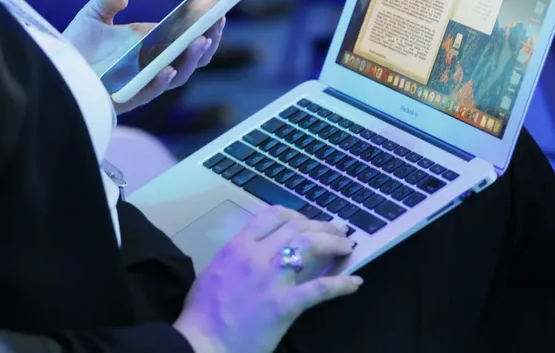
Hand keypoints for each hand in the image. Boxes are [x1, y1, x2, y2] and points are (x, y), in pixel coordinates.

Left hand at [63, 0, 222, 113]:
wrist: (54, 71)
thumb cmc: (76, 45)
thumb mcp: (92, 15)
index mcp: (154, 46)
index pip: (190, 40)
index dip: (207, 28)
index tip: (219, 10)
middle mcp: (153, 66)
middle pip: (192, 59)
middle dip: (208, 42)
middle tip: (216, 22)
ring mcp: (143, 83)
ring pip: (177, 77)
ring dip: (191, 60)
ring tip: (200, 41)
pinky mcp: (126, 99)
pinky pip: (149, 93)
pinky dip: (161, 81)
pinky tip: (168, 67)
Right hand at [173, 206, 362, 352]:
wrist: (200, 346)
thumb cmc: (202, 315)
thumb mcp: (215, 272)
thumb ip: (237, 257)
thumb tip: (257, 252)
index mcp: (237, 246)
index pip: (273, 215)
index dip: (297, 215)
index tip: (307, 222)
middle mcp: (255, 255)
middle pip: (298, 226)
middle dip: (323, 226)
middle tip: (338, 231)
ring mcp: (271, 279)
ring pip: (310, 245)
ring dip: (334, 243)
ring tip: (347, 247)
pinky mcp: (283, 305)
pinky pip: (319, 289)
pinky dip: (341, 284)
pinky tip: (354, 283)